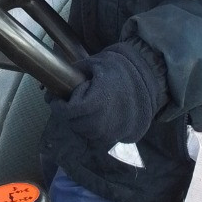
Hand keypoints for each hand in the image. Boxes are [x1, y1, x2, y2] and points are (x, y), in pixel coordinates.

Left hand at [46, 43, 165, 146]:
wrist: (147, 78)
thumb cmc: (118, 69)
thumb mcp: (93, 63)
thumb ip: (74, 74)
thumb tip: (53, 85)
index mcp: (98, 100)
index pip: (70, 112)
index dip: (59, 107)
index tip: (56, 100)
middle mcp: (105, 120)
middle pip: (76, 125)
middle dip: (69, 116)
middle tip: (69, 104)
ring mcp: (115, 131)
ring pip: (87, 134)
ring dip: (80, 124)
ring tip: (84, 110)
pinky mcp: (121, 137)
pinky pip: (99, 138)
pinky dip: (93, 130)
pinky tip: (96, 117)